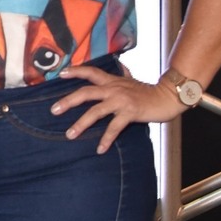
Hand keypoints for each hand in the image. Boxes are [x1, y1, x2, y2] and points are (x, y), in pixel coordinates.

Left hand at [51, 64, 181, 153]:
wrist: (166, 97)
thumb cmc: (147, 92)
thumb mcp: (130, 82)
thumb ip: (120, 79)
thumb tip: (115, 72)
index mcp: (112, 81)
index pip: (91, 72)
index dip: (76, 71)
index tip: (60, 73)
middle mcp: (114, 88)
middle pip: (86, 92)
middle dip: (68, 101)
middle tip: (54, 110)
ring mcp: (121, 100)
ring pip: (96, 111)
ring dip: (81, 123)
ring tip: (70, 134)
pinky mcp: (130, 112)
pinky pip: (114, 127)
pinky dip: (106, 139)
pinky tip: (100, 149)